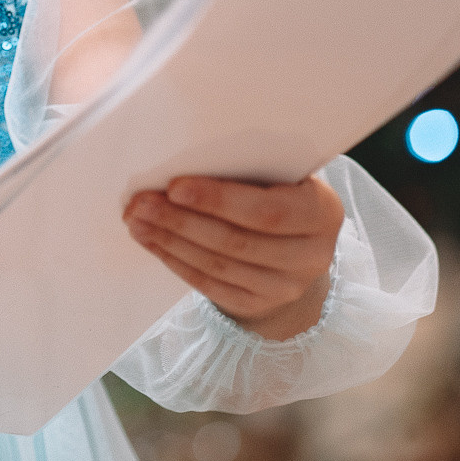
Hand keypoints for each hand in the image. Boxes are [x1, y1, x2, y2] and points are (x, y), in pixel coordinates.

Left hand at [123, 174, 343, 340]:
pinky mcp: (258, 304)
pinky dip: (174, 260)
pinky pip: (209, 284)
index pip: (269, 210)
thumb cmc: (279, 192)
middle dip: (181, 221)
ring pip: (218, 264)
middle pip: (236, 241)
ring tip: (136, 219)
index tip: (175, 185)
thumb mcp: (281, 175)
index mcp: (323, 211)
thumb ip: (249, 168)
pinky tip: (150, 240)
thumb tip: (185, 156)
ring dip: (169, 240)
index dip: (219, 200)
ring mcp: (286, 287)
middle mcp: (312, 255)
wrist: (295, 245)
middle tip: (140, 202)